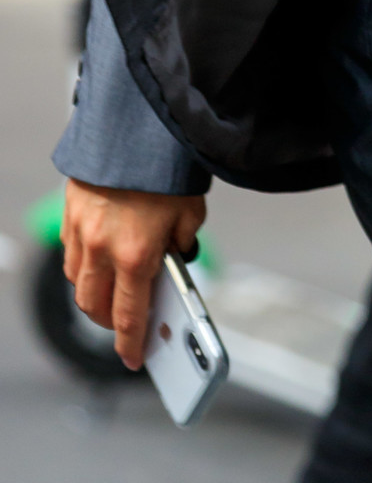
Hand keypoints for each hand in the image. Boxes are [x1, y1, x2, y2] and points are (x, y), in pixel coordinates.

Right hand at [61, 178, 206, 370]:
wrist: (136, 122)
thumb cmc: (168, 166)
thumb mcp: (191, 210)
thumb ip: (183, 241)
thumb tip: (177, 258)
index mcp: (136, 254)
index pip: (129, 317)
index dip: (131, 344)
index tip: (134, 360)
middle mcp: (102, 249)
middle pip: (94, 307)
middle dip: (108, 323)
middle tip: (124, 325)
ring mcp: (81, 231)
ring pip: (79, 282)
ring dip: (93, 295)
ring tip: (113, 292)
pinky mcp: (70, 212)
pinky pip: (71, 253)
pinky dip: (84, 265)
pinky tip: (100, 258)